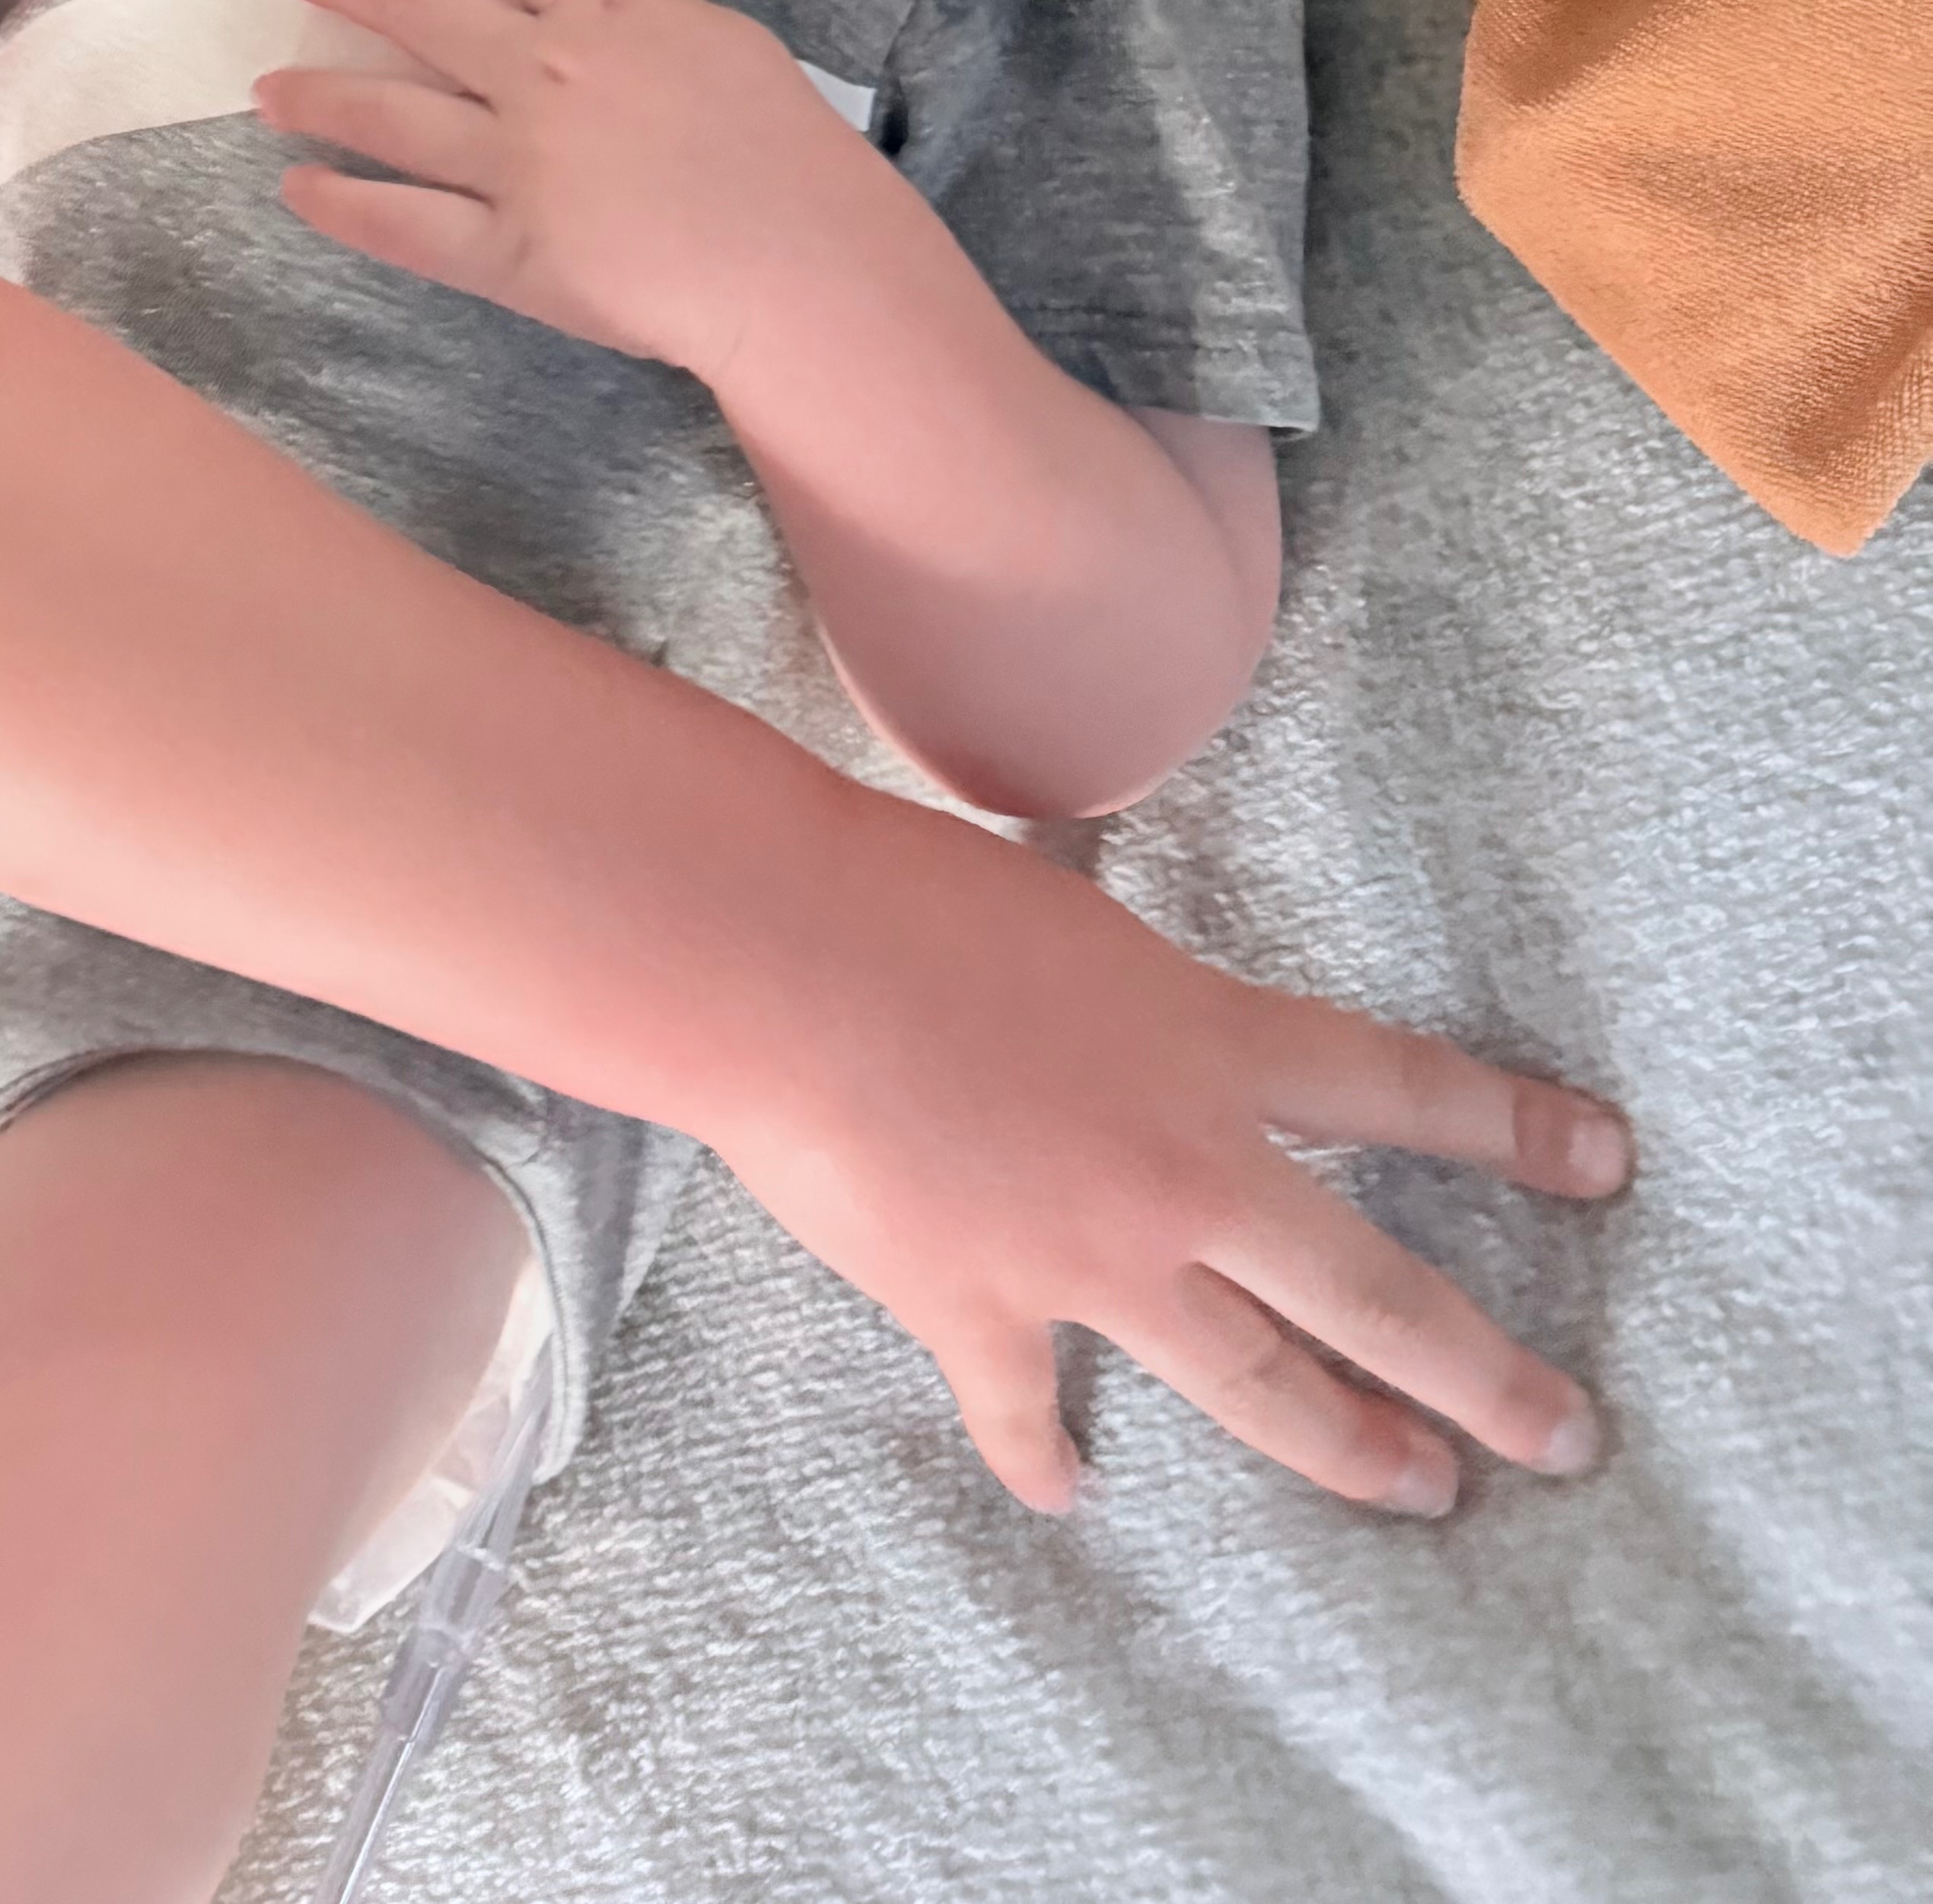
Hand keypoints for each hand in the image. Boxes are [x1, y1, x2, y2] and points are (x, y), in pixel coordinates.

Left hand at [260, 0, 846, 376]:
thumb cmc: (782, 146)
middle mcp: (544, 75)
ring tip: (268, 89)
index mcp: (604, 13)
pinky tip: (300, 190)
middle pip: (421, 11)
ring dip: (320, 97)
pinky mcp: (509, 254)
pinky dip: (344, 206)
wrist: (801, 265)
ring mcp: (519, 165)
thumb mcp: (716, 34)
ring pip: (391, 117)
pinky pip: (405, 225)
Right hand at [706, 770, 1627, 1517]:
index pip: (1401, 1087)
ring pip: (1253, 1383)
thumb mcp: (1066, 912)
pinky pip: (1031, 1413)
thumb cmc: (907, 894)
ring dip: (1341, 1447)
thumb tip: (1115, 996)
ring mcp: (1089, 1259)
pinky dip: (1047, 1455)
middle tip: (1562, 1438)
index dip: (1512, 1125)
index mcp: (1208, 1043)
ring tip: (1417, 1491)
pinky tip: (1070, 1491)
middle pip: (1371, 1291)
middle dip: (1480, 1374)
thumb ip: (1124, 985)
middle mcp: (1182, 1168)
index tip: (1605, 1161)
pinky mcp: (980, 1312)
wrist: (781, 959)